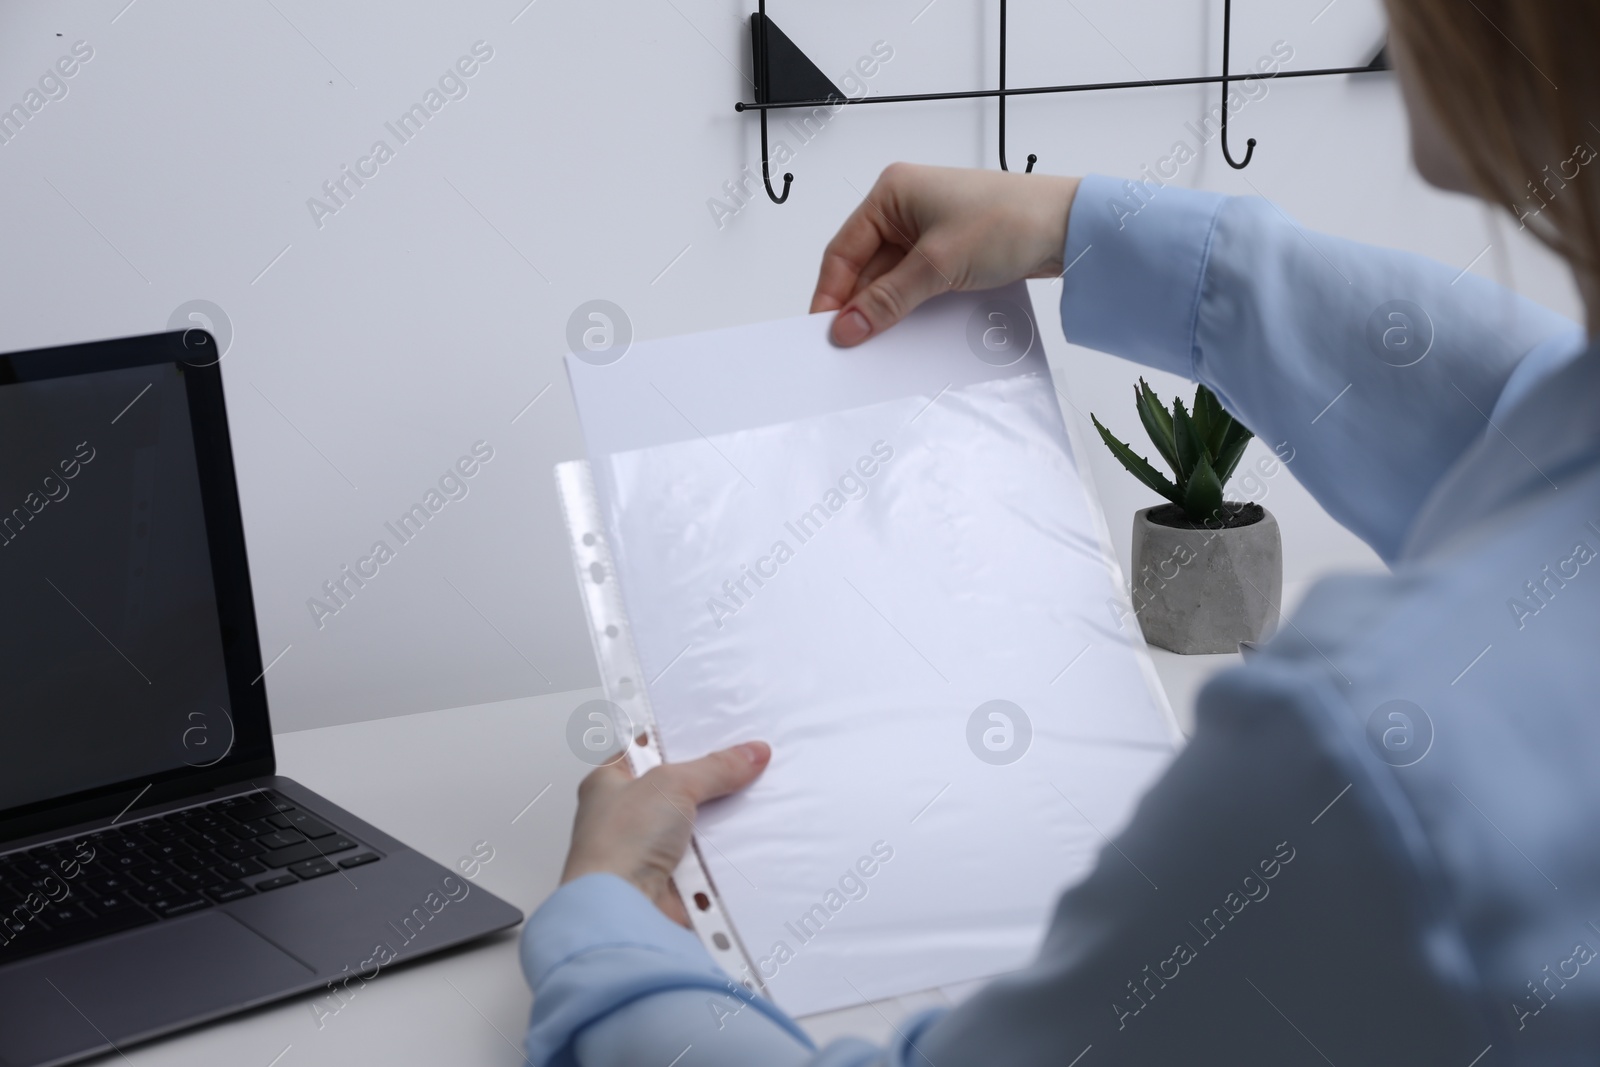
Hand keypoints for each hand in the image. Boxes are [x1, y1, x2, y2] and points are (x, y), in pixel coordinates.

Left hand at [560, 741, 771, 924]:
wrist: (622, 910)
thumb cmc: (618, 845)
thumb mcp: (671, 784)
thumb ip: (714, 767)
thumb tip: (750, 753)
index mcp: (609, 782)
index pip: (650, 750)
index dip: (682, 740)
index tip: (719, 733)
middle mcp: (627, 816)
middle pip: (680, 788)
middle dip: (710, 783)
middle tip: (745, 766)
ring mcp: (650, 849)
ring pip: (698, 825)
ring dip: (720, 822)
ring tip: (753, 801)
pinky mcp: (672, 879)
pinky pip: (708, 858)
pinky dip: (725, 854)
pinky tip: (746, 841)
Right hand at [811, 163, 1080, 346]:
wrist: (1071, 226)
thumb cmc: (1012, 220)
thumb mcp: (938, 264)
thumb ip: (888, 300)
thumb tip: (848, 327)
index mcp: (891, 192)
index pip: (843, 250)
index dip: (830, 294)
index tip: (825, 332)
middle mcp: (905, 206)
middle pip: (864, 267)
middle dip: (859, 306)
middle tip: (850, 346)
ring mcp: (929, 228)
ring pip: (890, 279)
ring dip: (886, 309)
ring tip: (879, 342)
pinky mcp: (950, 249)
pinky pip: (916, 283)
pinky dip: (910, 306)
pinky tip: (908, 330)